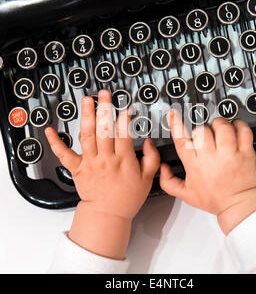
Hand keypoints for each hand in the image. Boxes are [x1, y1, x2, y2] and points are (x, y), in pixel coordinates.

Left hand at [45, 90, 159, 258]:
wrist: (108, 214)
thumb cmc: (127, 198)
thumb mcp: (147, 179)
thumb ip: (151, 159)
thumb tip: (148, 141)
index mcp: (124, 160)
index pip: (124, 134)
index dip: (124, 118)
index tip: (125, 107)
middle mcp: (106, 159)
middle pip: (105, 130)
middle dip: (104, 109)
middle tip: (104, 94)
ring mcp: (90, 162)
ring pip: (87, 136)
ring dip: (86, 116)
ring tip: (86, 101)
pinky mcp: (77, 168)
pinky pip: (64, 155)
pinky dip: (56, 142)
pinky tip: (50, 130)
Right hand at [160, 110, 255, 234]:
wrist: (239, 205)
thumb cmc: (214, 199)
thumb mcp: (186, 194)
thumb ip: (168, 182)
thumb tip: (163, 167)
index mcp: (195, 165)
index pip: (182, 140)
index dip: (176, 124)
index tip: (173, 114)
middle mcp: (211, 157)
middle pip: (202, 130)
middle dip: (202, 130)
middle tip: (205, 136)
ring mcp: (230, 153)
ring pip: (222, 126)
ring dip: (219, 124)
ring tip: (219, 130)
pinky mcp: (245, 152)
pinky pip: (242, 130)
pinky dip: (238, 125)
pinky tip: (235, 129)